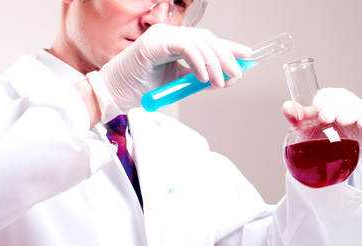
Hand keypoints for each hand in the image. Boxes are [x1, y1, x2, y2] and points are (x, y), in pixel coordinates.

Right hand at [87, 23, 251, 122]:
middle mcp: (169, 34)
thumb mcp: (177, 82)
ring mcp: (161, 35)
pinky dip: (198, 62)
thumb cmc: (141, 88)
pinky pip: (185, 47)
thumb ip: (199, 78)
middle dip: (226, 57)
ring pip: (199, 43)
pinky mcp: (154, 42)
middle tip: (237, 75)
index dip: (228, 48)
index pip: (207, 41)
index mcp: (175, 42)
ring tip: (220, 83)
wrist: (115, 95)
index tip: (246, 57)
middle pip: (207, 39)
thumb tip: (226, 78)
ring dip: (214, 64)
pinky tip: (204, 78)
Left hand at [282, 88, 361, 149]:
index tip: (317, 109)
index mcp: (330, 101)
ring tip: (342, 120)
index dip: (323, 100)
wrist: (328, 157)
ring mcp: (359, 118)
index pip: (329, 95)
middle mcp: (346, 106)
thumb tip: (286, 106)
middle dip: (335, 107)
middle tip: (325, 117)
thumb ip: (295, 117)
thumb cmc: (318, 136)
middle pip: (345, 99)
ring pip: (359, 108)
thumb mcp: (304, 127)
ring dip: (351, 112)